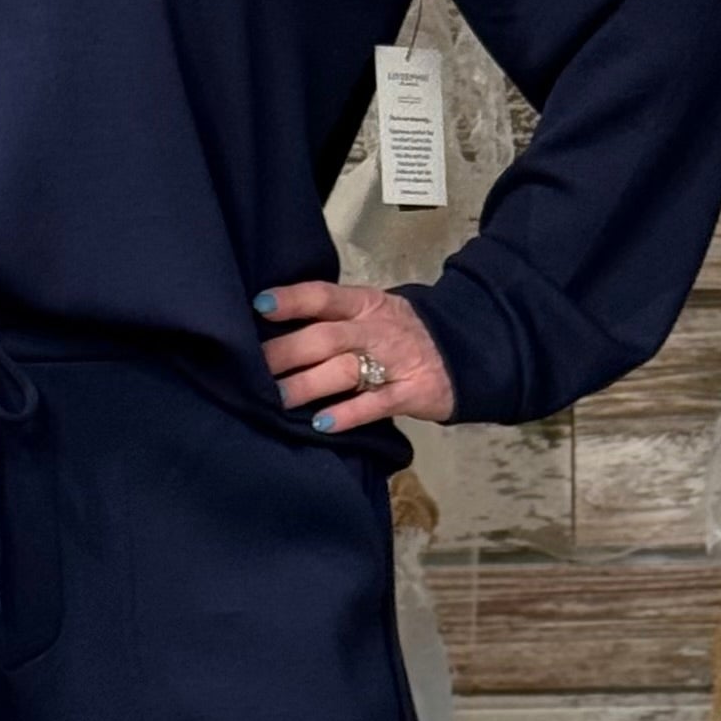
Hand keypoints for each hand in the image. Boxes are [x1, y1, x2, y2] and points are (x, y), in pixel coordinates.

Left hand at [252, 279, 454, 429]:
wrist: (466, 351)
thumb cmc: (402, 334)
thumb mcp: (373, 313)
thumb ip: (333, 319)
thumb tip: (273, 331)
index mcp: (365, 304)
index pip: (324, 296)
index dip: (293, 300)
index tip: (260, 305)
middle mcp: (376, 329)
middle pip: (326, 337)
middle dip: (287, 352)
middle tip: (254, 369)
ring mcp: (395, 361)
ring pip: (345, 370)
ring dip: (308, 384)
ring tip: (277, 399)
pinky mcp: (411, 393)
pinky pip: (376, 404)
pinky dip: (348, 414)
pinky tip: (322, 423)